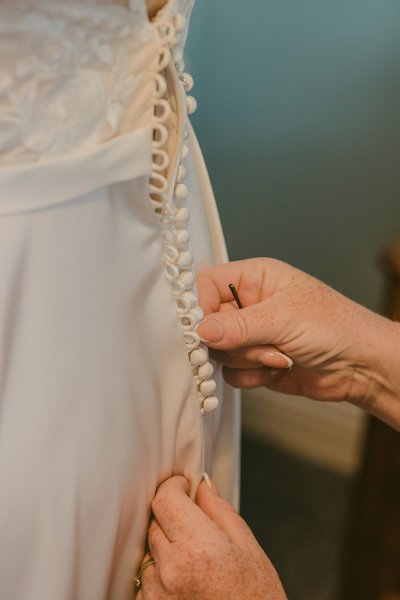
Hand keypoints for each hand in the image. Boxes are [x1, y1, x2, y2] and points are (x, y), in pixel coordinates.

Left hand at [137, 476, 286, 598]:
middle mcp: (172, 569)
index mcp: (199, 547)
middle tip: (197, 530)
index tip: (183, 486)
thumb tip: (203, 484)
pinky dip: (161, 576)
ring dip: (166, 549)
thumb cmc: (257, 599)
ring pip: (149, 551)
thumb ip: (220, 511)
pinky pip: (146, 581)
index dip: (174, 486)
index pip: (166, 499)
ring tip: (196, 565)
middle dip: (173, 518)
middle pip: (155, 522)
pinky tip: (187, 584)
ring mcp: (157, 594)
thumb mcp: (248, 548)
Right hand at [196, 258, 399, 426]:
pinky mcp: (254, 362)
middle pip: (208, 323)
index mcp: (255, 278)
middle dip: (234, 341)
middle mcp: (248, 304)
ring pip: (219, 352)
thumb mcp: (284, 318)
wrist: (360, 366)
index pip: (206, 285)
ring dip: (248, 360)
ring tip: (279, 356)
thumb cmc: (334, 326)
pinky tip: (279, 369)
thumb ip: (238, 325)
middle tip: (260, 343)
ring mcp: (250, 335)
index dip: (199, 307)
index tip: (202, 330)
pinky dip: (252, 376)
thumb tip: (200, 330)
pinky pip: (232, 373)